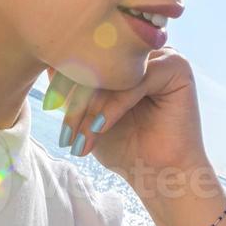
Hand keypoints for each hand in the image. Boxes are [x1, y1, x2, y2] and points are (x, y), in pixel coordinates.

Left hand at [44, 48, 211, 193]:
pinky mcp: (178, 68)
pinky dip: (115, 106)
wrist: (159, 175)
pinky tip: (102, 128)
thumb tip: (48, 63)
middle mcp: (145, 51)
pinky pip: (137, 81)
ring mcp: (163, 55)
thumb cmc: (126, 146)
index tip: (50, 106)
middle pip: (101, 61)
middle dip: (78, 98)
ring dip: (93, 105)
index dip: (66, 79)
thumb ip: (74, 89)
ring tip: (83, 136)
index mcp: (128, 56)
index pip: (90, 55)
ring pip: (115, 72)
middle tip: (67, 131)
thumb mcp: (90, 114)